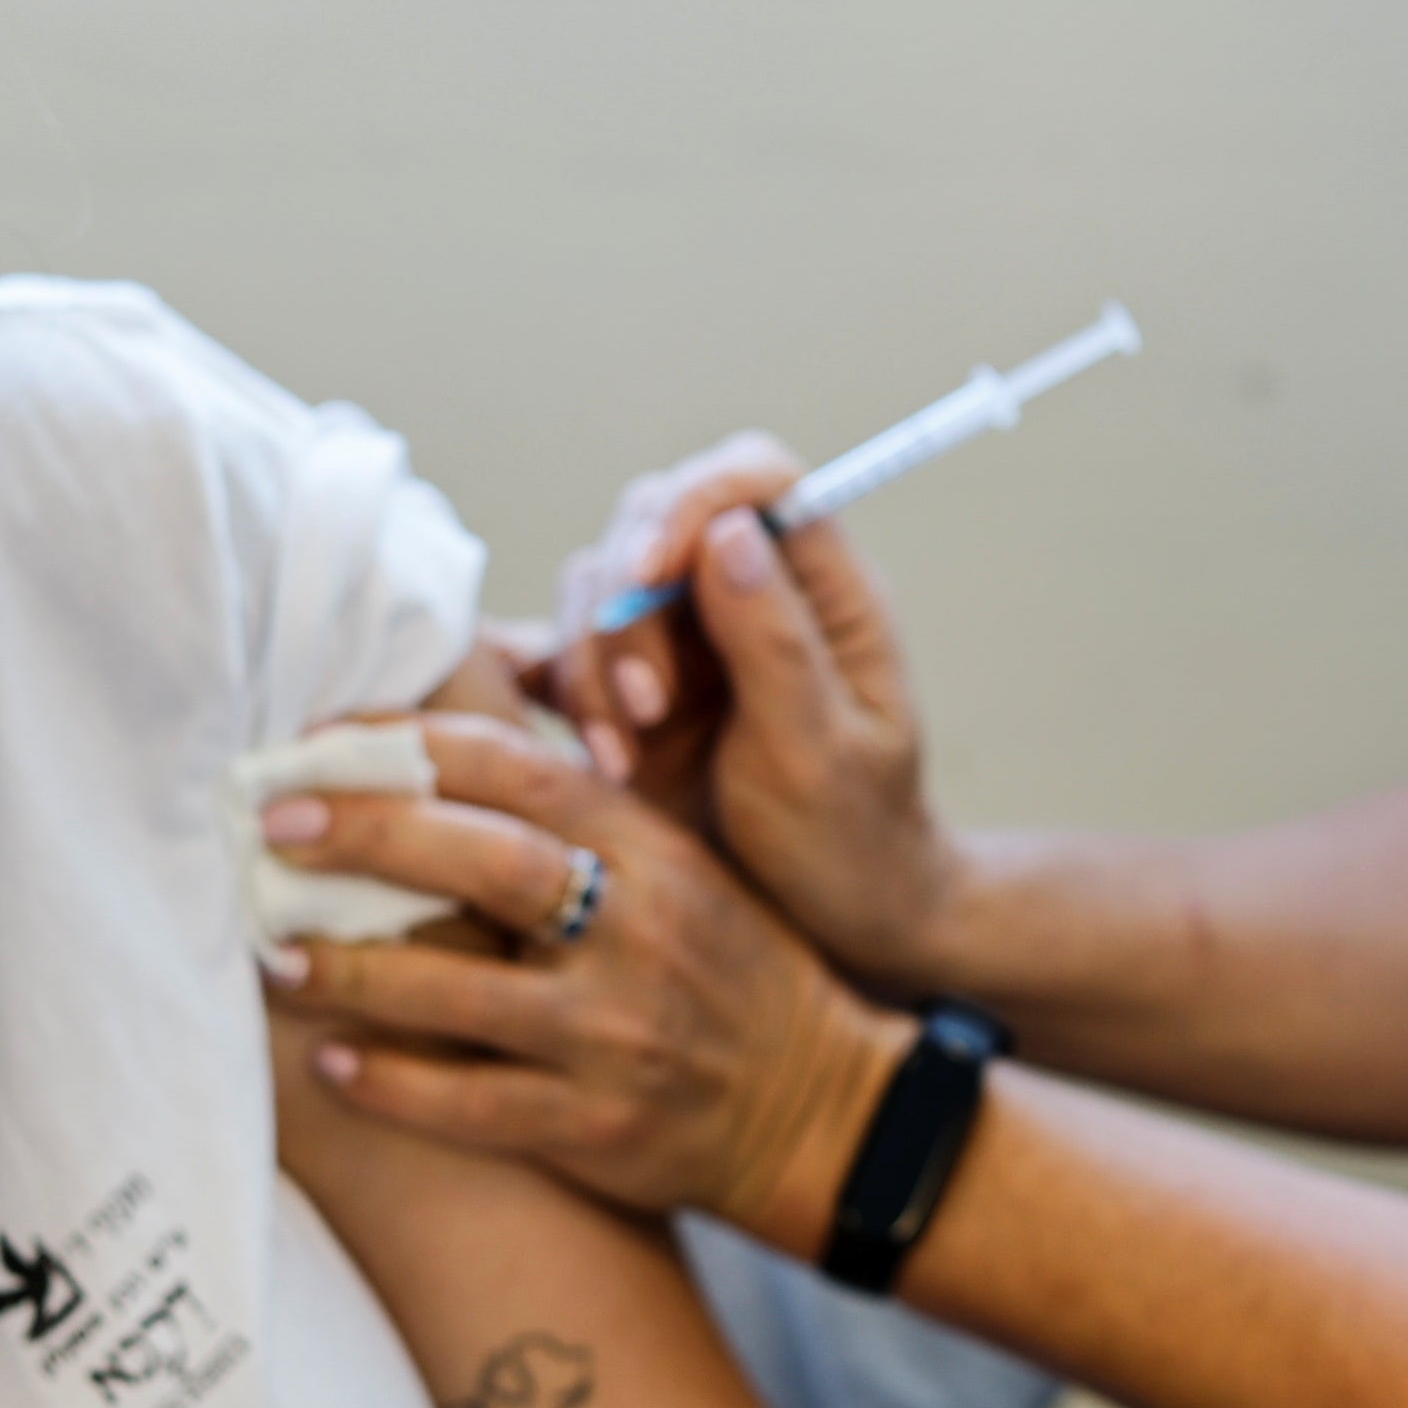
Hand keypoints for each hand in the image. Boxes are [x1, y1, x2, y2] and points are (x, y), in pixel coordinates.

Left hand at [265, 713, 902, 1249]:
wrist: (825, 1111)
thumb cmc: (734, 974)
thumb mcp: (687, 870)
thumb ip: (586, 822)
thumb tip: (439, 762)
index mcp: (655, 853)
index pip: (520, 772)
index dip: (411, 745)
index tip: (322, 737)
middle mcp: (638, 934)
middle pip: (484, 862)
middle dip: (365, 834)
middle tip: (274, 820)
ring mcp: (616, 1035)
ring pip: (459, 994)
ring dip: (353, 969)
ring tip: (275, 952)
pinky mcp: (597, 1126)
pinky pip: (472, 1104)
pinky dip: (394, 1084)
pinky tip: (331, 1065)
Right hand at [529, 438, 970, 984]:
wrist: (830, 929)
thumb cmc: (850, 841)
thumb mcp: (824, 752)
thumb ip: (775, 641)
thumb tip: (730, 528)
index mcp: (820, 590)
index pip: (753, 479)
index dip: (692, 500)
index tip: (649, 568)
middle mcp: (745, 595)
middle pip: (651, 522)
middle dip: (628, 605)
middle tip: (647, 709)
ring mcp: (681, 641)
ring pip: (595, 587)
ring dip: (591, 664)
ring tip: (624, 758)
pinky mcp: (625, 692)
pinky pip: (560, 654)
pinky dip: (557, 694)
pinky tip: (588, 757)